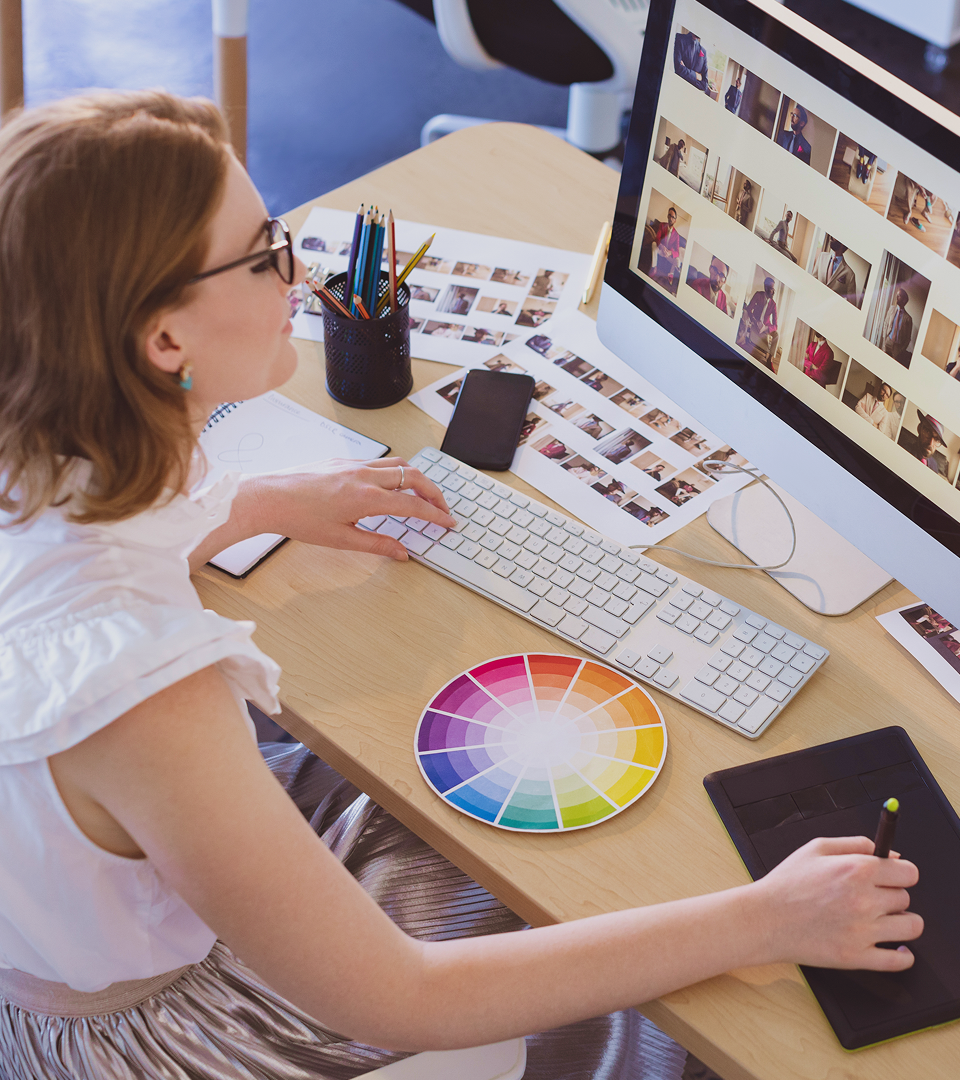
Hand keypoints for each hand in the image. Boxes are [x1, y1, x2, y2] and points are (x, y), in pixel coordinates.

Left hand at [248, 457, 455, 560]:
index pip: (413, 504)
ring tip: (423, 494)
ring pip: (398, 464)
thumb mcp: (341, 539)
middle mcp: (364, 476)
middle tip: (443, 508)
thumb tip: (401, 553)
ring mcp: (353, 465)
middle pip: (414, 477)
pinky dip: (396, 471)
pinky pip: (379, 461)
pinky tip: (391, 485)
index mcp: (366, 498)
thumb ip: (377, 545)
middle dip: (434, 492)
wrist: (268, 498)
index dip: (435, 515)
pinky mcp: (342, 461)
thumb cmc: (298, 518)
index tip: (448, 522)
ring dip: (417, 478)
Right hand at [751, 836, 920, 970]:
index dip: (902, 873)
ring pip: (911, 926)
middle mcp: (864, 900)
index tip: (896, 877)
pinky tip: (896, 949)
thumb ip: (857, 844)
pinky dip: (903, 956)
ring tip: (884, 920)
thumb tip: (892, 854)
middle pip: (906, 898)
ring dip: (901, 922)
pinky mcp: (857, 957)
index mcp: (856, 870)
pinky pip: (899, 961)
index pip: (909, 872)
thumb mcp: (817, 849)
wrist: (764, 919)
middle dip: (892, 895)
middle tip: (873, 897)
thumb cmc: (786, 884)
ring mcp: (862, 931)